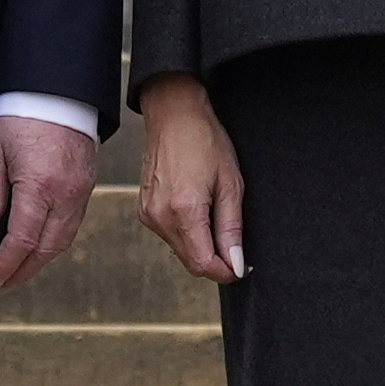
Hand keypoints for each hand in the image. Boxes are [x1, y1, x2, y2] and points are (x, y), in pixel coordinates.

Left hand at [0, 110, 96, 290]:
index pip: (22, 241)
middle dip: (24, 272)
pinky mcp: (87, 186)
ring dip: (40, 261)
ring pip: (63, 241)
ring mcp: (81, 192)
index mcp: (39, 186)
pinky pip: (73, 225)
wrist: (56, 90)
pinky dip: (54, 242)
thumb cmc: (20, 115)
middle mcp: (66, 194)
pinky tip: (37, 246)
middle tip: (2, 283)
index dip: (6, 265)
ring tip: (18, 270)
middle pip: (46, 249)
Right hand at [135, 75, 245, 283]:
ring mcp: (148, 214)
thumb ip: (232, 229)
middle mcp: (160, 216)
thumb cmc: (204, 140)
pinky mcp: (144, 210)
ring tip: (214, 213)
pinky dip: (187, 232)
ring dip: (201, 245)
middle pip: (191, 262)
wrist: (173, 114)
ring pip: (180, 250)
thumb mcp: (231, 184)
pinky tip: (197, 208)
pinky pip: (170, 235)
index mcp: (183, 210)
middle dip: (215, 260)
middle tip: (234, 244)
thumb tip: (235, 264)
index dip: (226, 271)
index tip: (240, 267)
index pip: (203, 265)